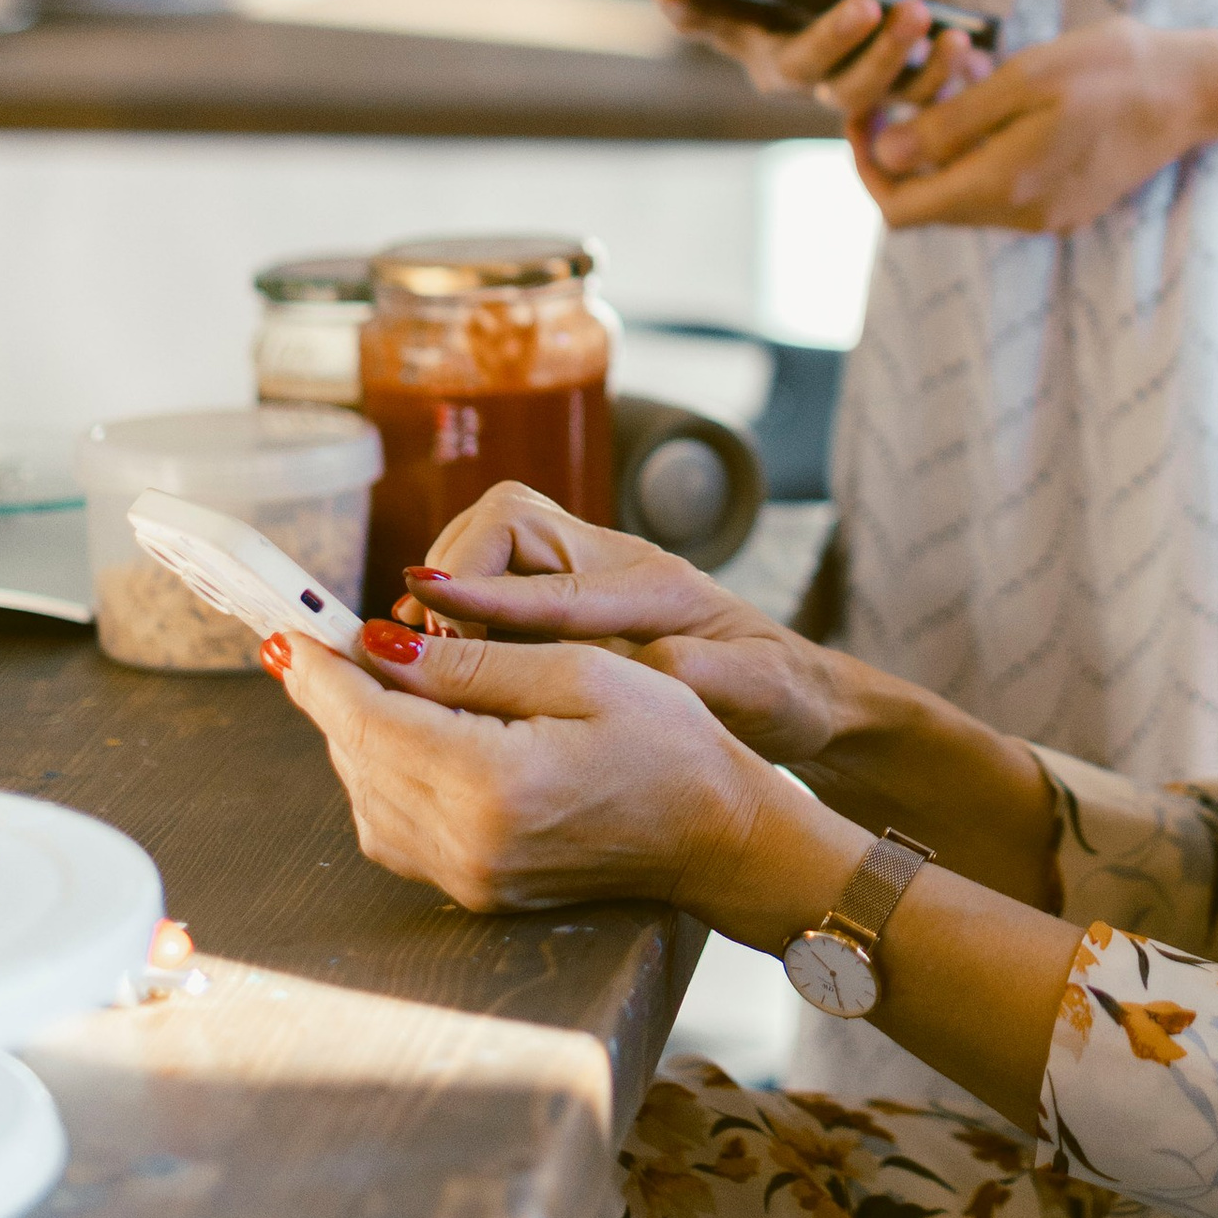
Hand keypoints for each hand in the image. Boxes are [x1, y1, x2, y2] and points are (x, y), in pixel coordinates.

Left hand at [269, 617, 776, 922]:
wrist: (716, 834)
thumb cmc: (669, 742)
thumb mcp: (580, 672)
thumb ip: (472, 662)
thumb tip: (378, 647)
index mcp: (493, 783)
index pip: (372, 721)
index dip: (324, 673)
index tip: (290, 634)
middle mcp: (467, 843)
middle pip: (359, 760)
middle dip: (332, 698)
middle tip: (314, 645)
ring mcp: (467, 877)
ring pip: (367, 797)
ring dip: (354, 737)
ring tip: (358, 682)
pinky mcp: (473, 890)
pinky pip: (395, 829)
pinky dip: (382, 776)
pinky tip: (399, 736)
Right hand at [397, 482, 846, 767]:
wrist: (795, 693)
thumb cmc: (776, 695)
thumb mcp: (757, 694)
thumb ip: (704, 677)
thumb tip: (650, 670)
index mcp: (655, 587)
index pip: (554, 582)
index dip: (483, 591)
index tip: (422, 594)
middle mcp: (614, 566)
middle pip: (507, 523)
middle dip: (457, 571)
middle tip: (430, 646)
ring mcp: (589, 576)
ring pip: (493, 544)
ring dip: (452, 587)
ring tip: (427, 651)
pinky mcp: (570, 601)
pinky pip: (498, 578)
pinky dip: (461, 606)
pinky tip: (445, 655)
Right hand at [649, 0, 989, 126]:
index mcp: (738, 30)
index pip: (699, 20)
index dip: (684, 6)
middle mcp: (785, 68)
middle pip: (798, 67)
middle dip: (831, 40)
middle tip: (861, 5)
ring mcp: (840, 85)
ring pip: (859, 89)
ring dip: (890, 55)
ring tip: (914, 12)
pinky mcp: (893, 90)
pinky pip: (915, 96)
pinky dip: (938, 71)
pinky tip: (952, 39)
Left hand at [859, 19, 1211, 234]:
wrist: (1193, 89)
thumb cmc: (1110, 69)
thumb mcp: (1023, 79)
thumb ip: (951, 123)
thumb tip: (884, 155)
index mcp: (1003, 185)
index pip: (900, 209)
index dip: (867, 167)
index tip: (866, 114)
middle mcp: (1019, 215)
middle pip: (926, 206)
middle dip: (902, 152)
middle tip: (903, 89)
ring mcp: (1045, 216)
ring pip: (961, 195)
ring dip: (943, 148)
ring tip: (957, 82)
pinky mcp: (1064, 205)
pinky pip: (998, 189)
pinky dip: (980, 151)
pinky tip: (997, 101)